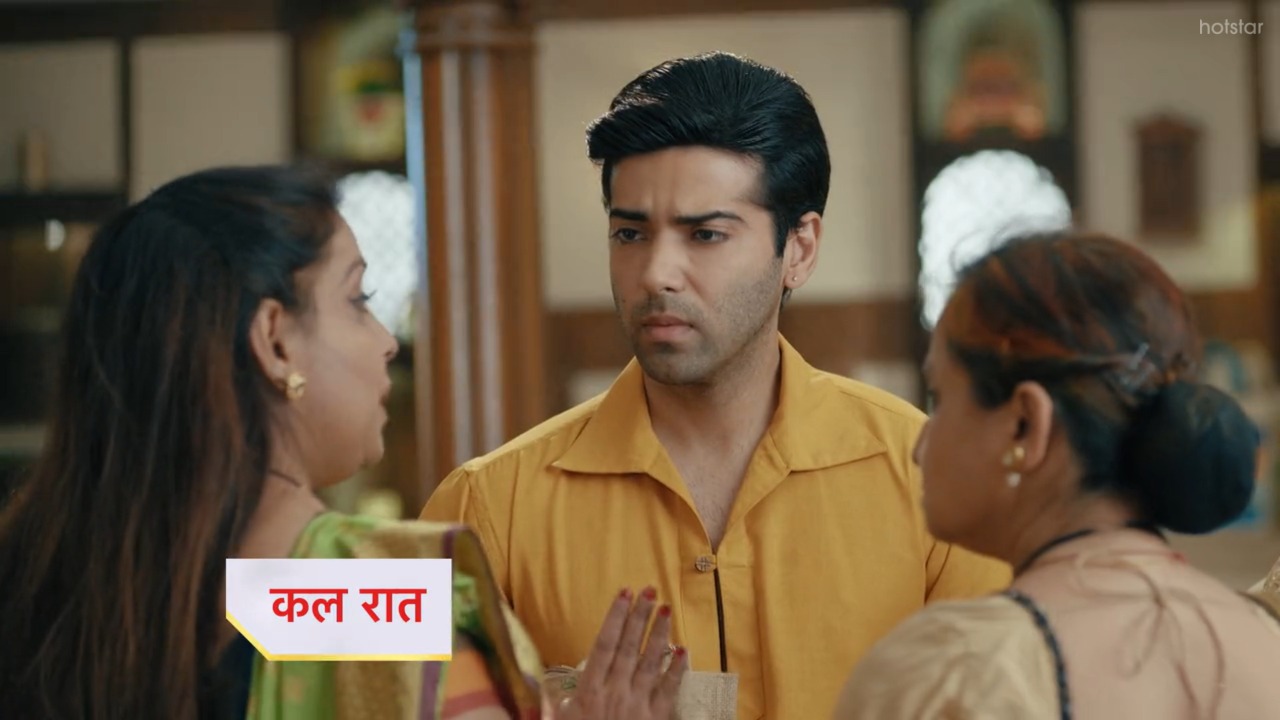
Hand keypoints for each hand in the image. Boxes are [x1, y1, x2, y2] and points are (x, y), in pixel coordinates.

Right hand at [556, 587, 687, 719]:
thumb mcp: (563, 719)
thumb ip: (561, 699)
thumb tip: (554, 681)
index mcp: (590, 689)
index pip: (604, 645)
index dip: (615, 617)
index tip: (624, 593)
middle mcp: (615, 690)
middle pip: (628, 647)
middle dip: (639, 617)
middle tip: (649, 591)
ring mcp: (638, 703)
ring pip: (649, 662)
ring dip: (658, 634)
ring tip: (666, 608)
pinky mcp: (656, 717)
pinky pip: (668, 690)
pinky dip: (677, 670)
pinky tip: (683, 650)